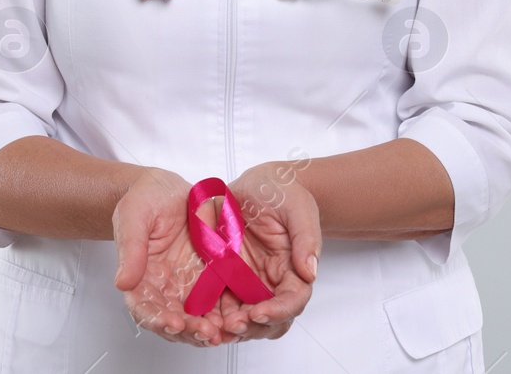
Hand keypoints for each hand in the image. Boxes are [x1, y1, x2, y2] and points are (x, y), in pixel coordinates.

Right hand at [113, 167, 239, 346]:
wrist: (169, 188)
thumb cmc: (145, 199)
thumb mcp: (134, 215)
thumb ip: (131, 248)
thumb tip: (122, 283)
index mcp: (141, 276)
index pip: (145, 307)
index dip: (157, 319)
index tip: (174, 323)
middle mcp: (164, 287)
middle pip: (173, 320)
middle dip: (189, 331)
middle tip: (206, 332)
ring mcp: (188, 285)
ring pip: (196, 317)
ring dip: (207, 329)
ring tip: (221, 332)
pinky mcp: (209, 278)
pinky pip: (217, 301)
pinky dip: (224, 314)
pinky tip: (235, 318)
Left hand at [211, 161, 321, 341]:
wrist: (257, 184)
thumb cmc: (282, 192)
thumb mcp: (297, 207)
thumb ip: (306, 238)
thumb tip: (310, 271)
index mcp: (292, 269)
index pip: (292, 300)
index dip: (278, 311)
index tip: (258, 312)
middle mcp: (270, 282)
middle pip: (268, 319)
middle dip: (252, 326)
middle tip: (232, 324)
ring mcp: (246, 282)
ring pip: (242, 318)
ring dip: (230, 327)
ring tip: (214, 327)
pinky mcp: (224, 277)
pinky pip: (218, 304)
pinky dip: (211, 315)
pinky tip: (199, 316)